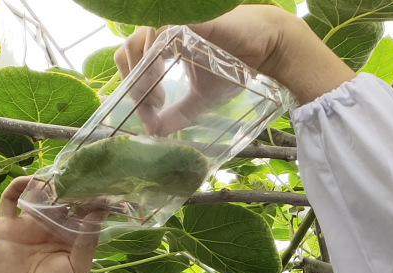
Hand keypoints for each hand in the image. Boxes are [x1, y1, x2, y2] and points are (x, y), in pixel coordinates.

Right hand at [0, 176, 102, 272]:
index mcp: (70, 237)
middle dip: (71, 186)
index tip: (101, 185)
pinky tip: (30, 180)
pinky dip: (18, 186)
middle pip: (62, 199)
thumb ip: (87, 241)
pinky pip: (10, 199)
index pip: (82, 212)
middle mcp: (51, 227)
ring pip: (38, 195)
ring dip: (48, 184)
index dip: (91, 199)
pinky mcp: (7, 224)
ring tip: (59, 174)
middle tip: (81, 171)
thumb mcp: (77, 268)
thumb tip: (99, 211)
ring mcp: (28, 224)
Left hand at [114, 5, 355, 114]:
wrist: (266, 50)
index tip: (150, 111)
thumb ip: (178, 114)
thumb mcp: (201, 98)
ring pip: (137, 41)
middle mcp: (164, 31)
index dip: (132, 87)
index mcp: (163, 45)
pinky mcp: (187, 18)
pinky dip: (154, 54)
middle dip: (133, 83)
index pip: (131, 61)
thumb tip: (155, 133)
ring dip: (141, 72)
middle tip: (154, 105)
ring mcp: (174, 21)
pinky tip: (164, 73)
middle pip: (127, 52)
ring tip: (159, 95)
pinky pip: (158, 30)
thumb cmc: (234, 66)